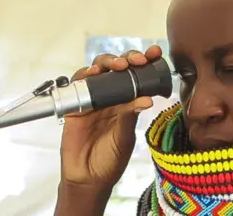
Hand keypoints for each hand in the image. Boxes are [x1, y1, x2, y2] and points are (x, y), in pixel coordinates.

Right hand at [60, 45, 161, 186]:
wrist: (88, 178)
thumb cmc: (110, 159)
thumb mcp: (125, 137)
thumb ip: (130, 116)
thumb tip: (147, 98)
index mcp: (127, 102)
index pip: (138, 77)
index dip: (146, 63)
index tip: (156, 54)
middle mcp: (111, 97)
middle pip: (118, 68)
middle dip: (129, 58)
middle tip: (139, 60)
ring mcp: (93, 99)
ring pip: (98, 70)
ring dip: (108, 62)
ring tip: (119, 65)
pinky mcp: (75, 104)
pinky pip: (78, 85)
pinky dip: (85, 76)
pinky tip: (93, 74)